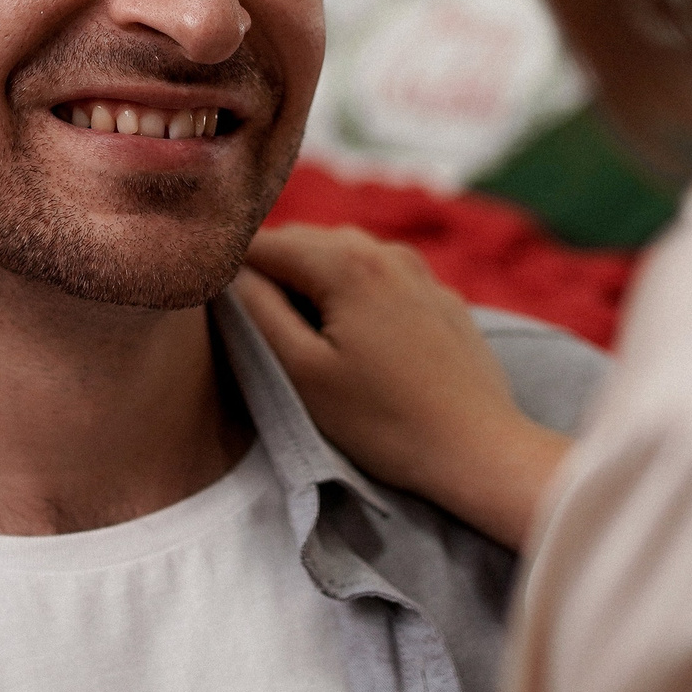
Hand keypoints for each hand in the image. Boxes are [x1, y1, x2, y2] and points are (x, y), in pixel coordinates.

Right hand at [236, 224, 570, 549]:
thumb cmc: (384, 421)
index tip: (213, 301)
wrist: (478, 449)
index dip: (231, 268)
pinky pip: (381, 277)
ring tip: (302, 335)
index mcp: (346, 261)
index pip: (263, 242)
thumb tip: (230, 273)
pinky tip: (356, 339)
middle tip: (255, 324)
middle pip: (305, 243)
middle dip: (273, 271)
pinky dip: (354, 293)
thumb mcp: (302, 372)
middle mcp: (385, 251)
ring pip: (345, 257)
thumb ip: (258, 311)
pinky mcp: (441, 297)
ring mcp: (420, 271)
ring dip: (313, 281)